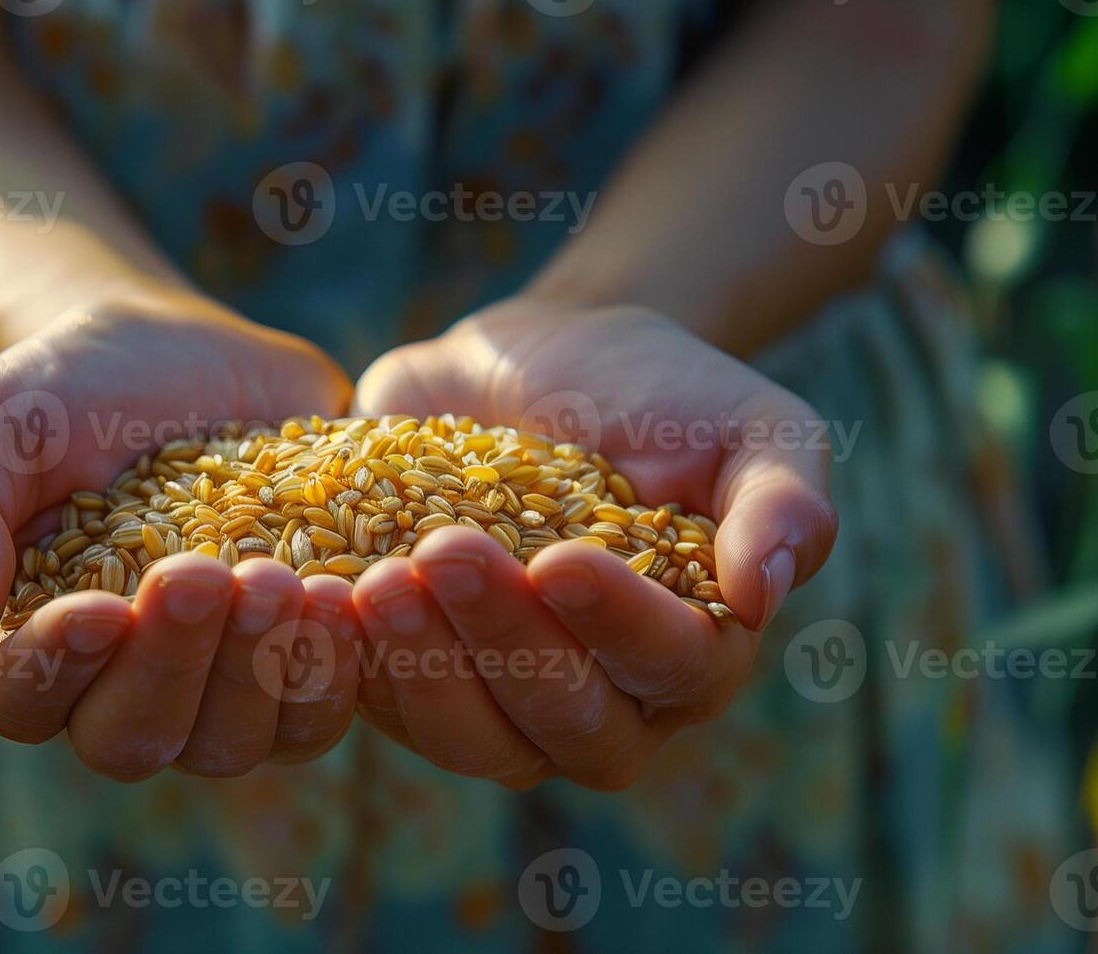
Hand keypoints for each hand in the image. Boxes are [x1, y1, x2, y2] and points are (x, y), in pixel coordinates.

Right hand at [0, 302, 362, 778]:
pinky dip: (334, 669)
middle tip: (201, 575)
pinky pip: (316, 711)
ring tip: (281, 583)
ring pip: (233, 741)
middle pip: (134, 737)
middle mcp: (117, 689)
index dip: (56, 668)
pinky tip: (345, 597)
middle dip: (171, 664)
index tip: (101, 608)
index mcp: (23, 647)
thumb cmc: (67, 394)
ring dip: (258, 675)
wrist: (181, 357)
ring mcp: (214, 689)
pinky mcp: (294, 663)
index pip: (21, 699)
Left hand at [347, 304, 838, 789]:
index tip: (560, 559)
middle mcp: (609, 701)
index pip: (671, 668)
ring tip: (379, 581)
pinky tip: (317, 601)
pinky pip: (385, 705)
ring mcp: (507, 701)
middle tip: (447, 555)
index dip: (616, 627)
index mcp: (698, 650)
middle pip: (564, 721)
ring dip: (423, 670)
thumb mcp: (748, 420)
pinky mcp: (421, 677)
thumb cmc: (657, 393)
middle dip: (503, 642)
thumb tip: (768, 592)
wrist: (539, 364)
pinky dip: (353, 665)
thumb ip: (783, 498)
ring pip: (472, 737)